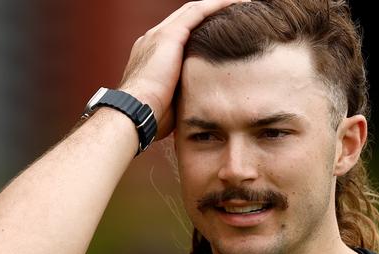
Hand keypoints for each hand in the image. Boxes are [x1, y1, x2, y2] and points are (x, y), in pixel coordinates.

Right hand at [118, 0, 247, 139]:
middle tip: (237, 11)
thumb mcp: (171, 102)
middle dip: (212, 13)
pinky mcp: (169, 36)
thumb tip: (202, 104)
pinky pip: (198, 11)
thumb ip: (184, 93)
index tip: (223, 33)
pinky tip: (236, 2)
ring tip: (242, 3)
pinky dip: (218, 4)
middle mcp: (153, 39)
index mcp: (152, 55)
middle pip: (188, 18)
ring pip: (194, 10)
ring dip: (219, 4)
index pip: (181, 35)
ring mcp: (159, 35)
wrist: (135, 114)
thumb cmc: (153, 118)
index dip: (202, 31)